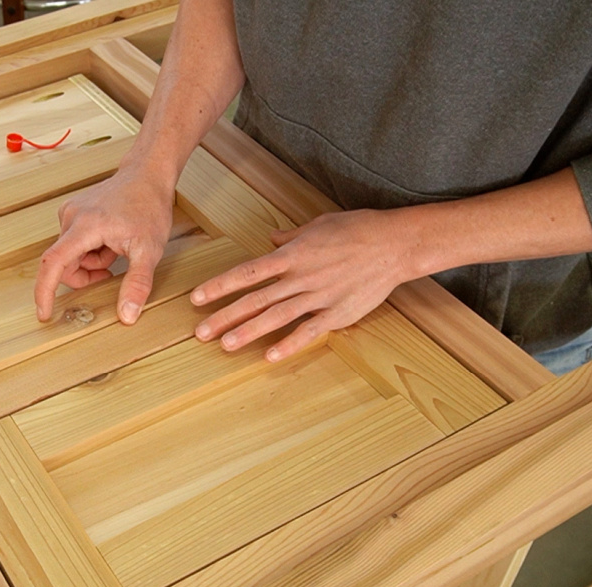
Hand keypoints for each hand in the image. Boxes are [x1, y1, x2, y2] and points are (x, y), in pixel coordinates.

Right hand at [34, 166, 174, 323]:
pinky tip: (110, 240)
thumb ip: (137, 284)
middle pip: (63, 264)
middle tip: (111, 273)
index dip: (44, 292)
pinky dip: (91, 251)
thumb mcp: (149, 250)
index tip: (44, 313)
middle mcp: (71, 218)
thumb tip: (126, 316)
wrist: (147, 175)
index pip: (53, 263)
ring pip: (70, 256)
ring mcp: (70, 214)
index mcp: (85, 226)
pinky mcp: (73, 213)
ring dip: (91, 263)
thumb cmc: (148, 206)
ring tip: (116, 250)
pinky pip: (74, 245)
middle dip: (85, 276)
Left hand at [191, 209, 418, 361]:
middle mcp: (300, 277)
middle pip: (255, 299)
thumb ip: (291, 235)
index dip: (220, 286)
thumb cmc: (357, 229)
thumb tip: (271, 237)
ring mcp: (318, 296)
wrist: (395, 244)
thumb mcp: (318, 225)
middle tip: (200, 332)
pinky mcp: (337, 313)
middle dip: (225, 316)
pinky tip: (269, 357)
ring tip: (225, 346)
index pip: (248, 272)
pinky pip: (309, 332)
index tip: (196, 298)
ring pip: (277, 317)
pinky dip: (289, 345)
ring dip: (249, 332)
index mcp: (292, 254)